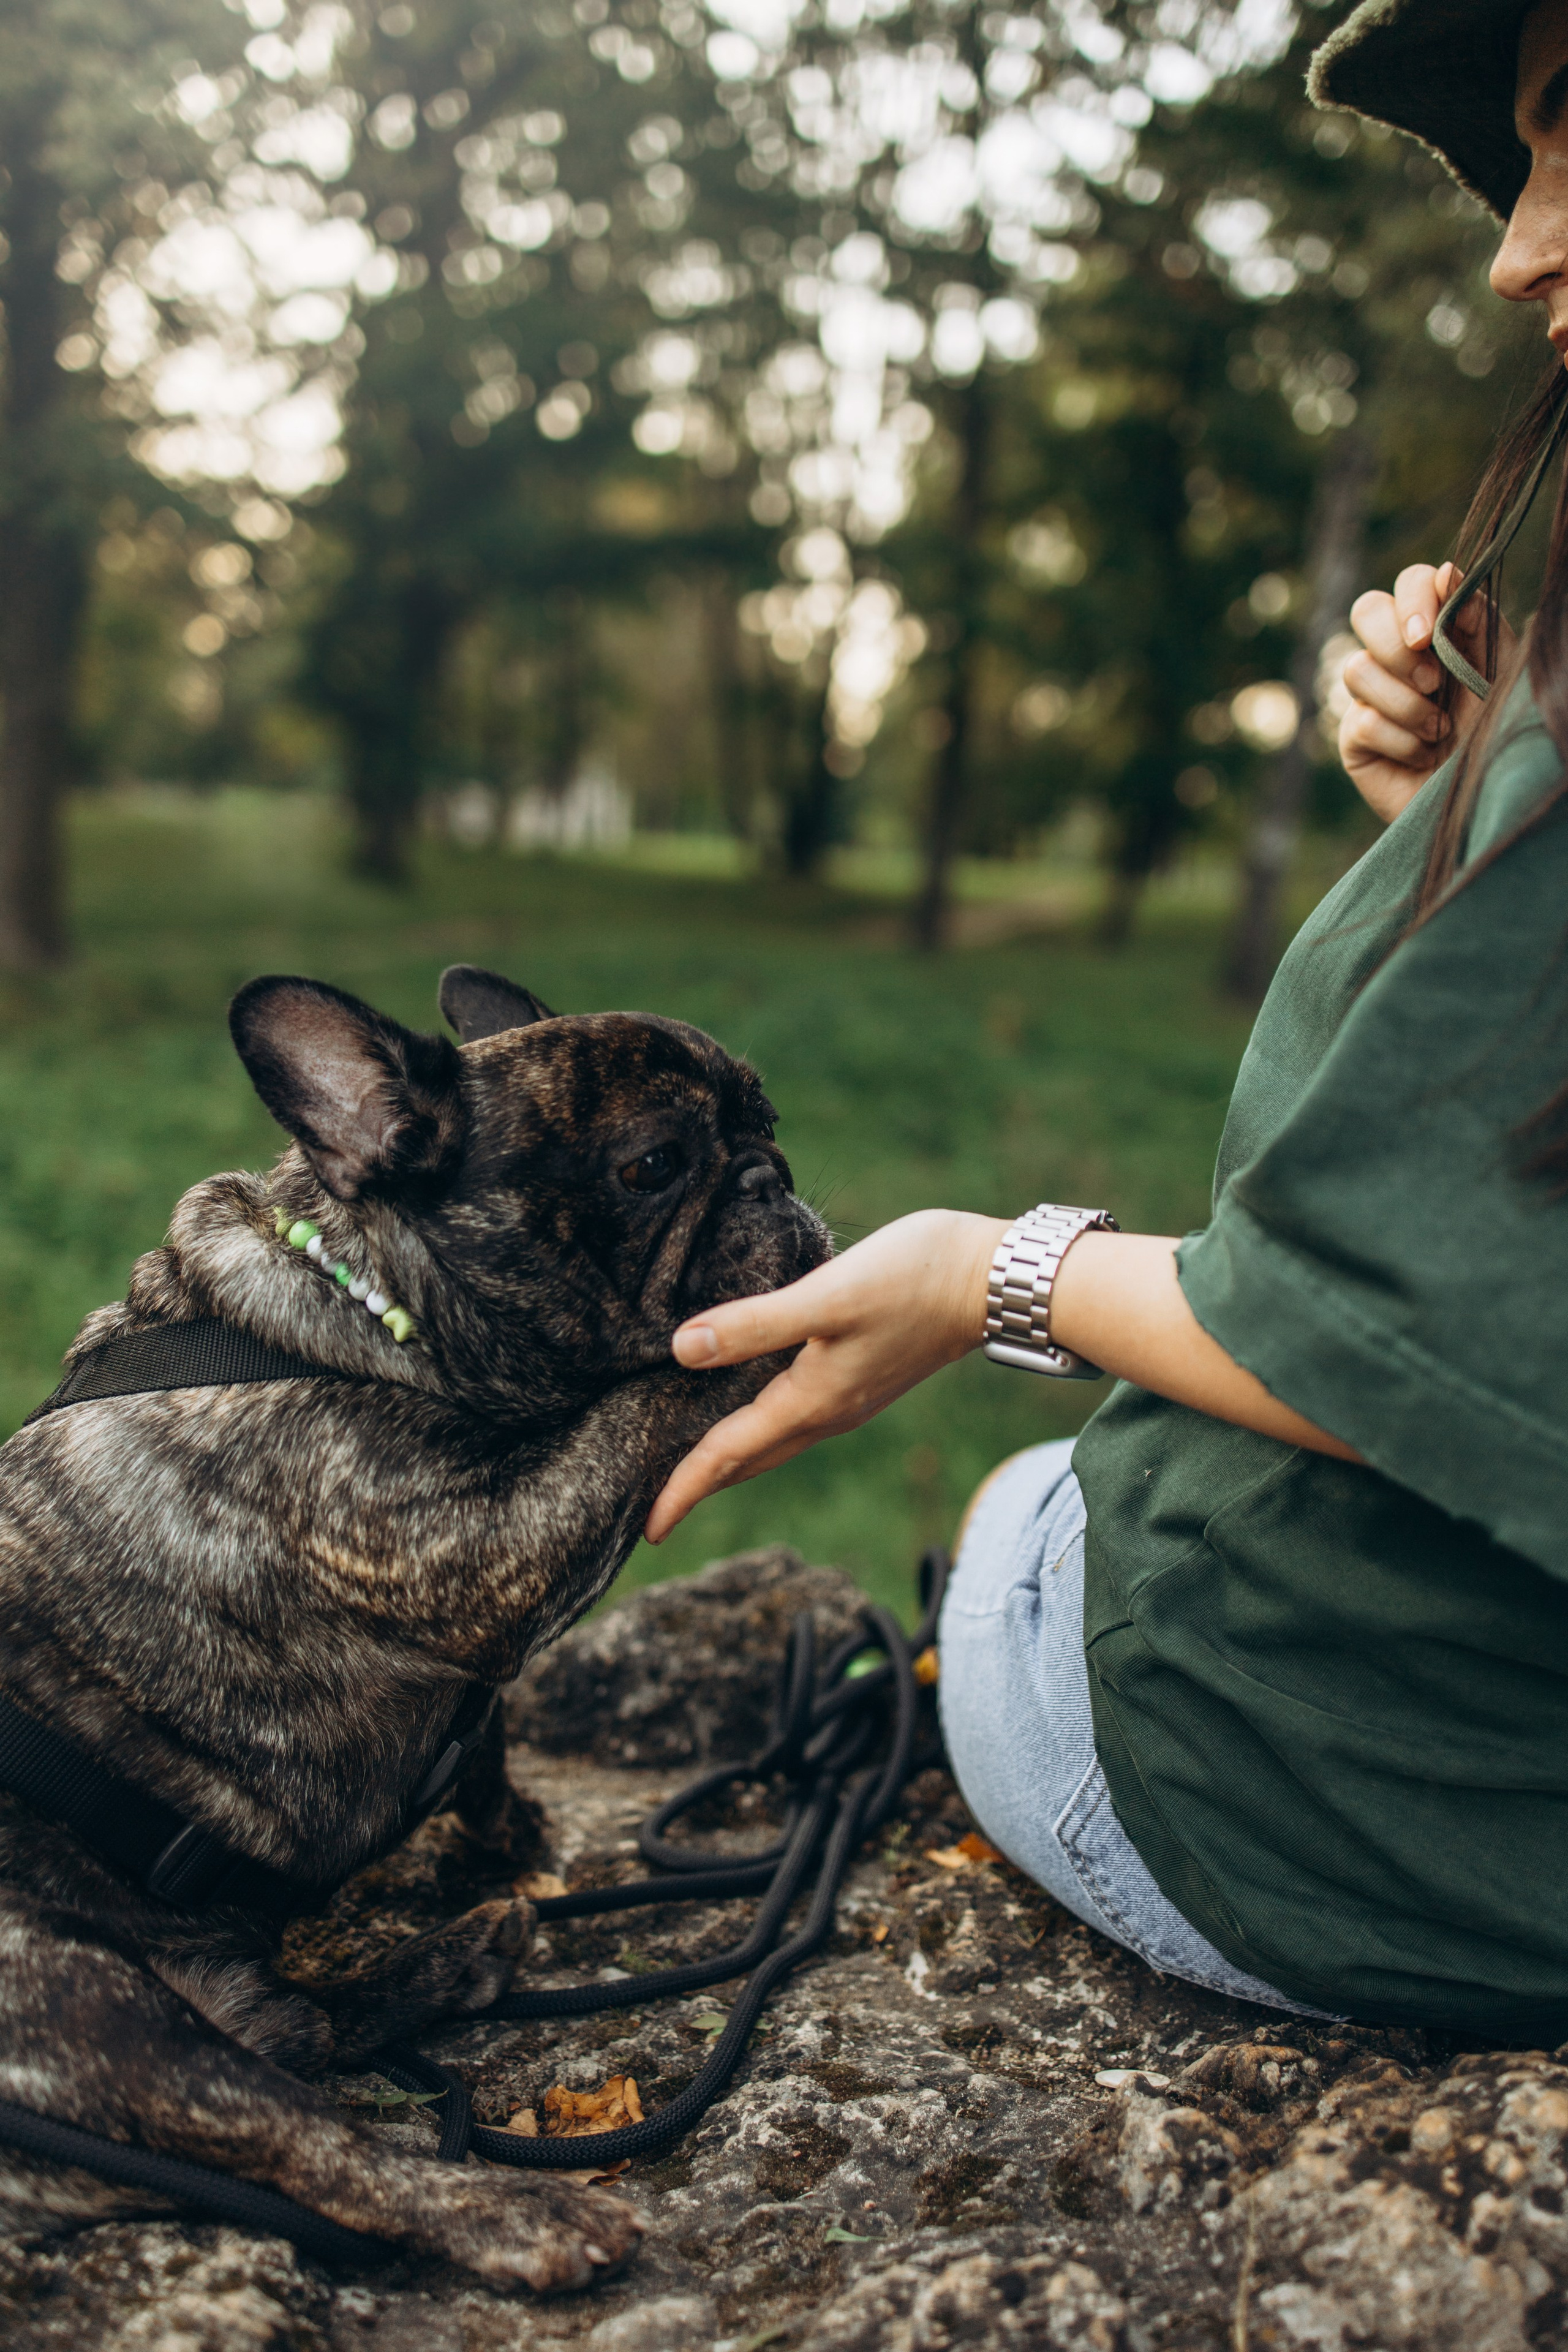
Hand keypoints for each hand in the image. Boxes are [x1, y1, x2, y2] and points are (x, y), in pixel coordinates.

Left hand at [644, 1209, 1004, 1542]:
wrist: (995, 1283)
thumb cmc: (914, 1280)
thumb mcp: (827, 1297)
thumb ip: (755, 1324)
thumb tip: (681, 1350)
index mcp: (811, 1401)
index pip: (728, 1455)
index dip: (683, 1489)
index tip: (647, 1529)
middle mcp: (828, 1412)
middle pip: (750, 1461)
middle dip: (703, 1487)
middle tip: (659, 1513)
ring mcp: (849, 1399)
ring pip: (775, 1443)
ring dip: (733, 1462)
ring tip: (695, 1470)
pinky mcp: (864, 1378)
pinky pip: (796, 1420)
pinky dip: (762, 1429)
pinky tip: (753, 1408)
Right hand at [1339, 562, 1508, 823]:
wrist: (1484, 795)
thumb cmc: (1497, 730)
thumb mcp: (1499, 667)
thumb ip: (1478, 618)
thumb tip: (1446, 571)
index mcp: (1437, 629)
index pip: (1408, 583)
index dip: (1413, 598)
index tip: (1429, 635)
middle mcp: (1398, 655)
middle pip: (1365, 610)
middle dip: (1395, 645)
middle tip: (1431, 681)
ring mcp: (1370, 695)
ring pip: (1357, 669)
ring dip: (1407, 704)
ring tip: (1439, 730)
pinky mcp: (1354, 737)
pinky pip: (1362, 721)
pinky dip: (1401, 741)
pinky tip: (1422, 756)